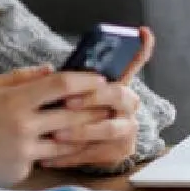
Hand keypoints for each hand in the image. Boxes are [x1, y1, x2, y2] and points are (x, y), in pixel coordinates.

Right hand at [0, 65, 109, 188]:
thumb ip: (19, 78)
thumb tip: (50, 70)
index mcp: (14, 100)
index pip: (60, 85)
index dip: (85, 80)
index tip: (100, 78)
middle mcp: (23, 126)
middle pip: (73, 115)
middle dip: (95, 109)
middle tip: (111, 104)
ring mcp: (23, 151)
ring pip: (66, 142)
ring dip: (83, 135)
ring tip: (98, 128)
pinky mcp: (20, 171)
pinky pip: (43, 159)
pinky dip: (51, 152)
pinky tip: (59, 147)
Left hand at [42, 27, 155, 169]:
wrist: (69, 146)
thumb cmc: (63, 110)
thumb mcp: (60, 92)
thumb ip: (55, 80)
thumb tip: (46, 70)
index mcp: (115, 83)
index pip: (134, 61)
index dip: (141, 48)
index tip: (142, 32)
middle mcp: (127, 104)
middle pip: (119, 95)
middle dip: (93, 98)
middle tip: (68, 102)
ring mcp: (127, 127)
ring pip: (110, 129)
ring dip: (81, 131)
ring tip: (56, 134)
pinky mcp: (121, 150)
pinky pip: (98, 153)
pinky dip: (72, 156)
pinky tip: (49, 158)